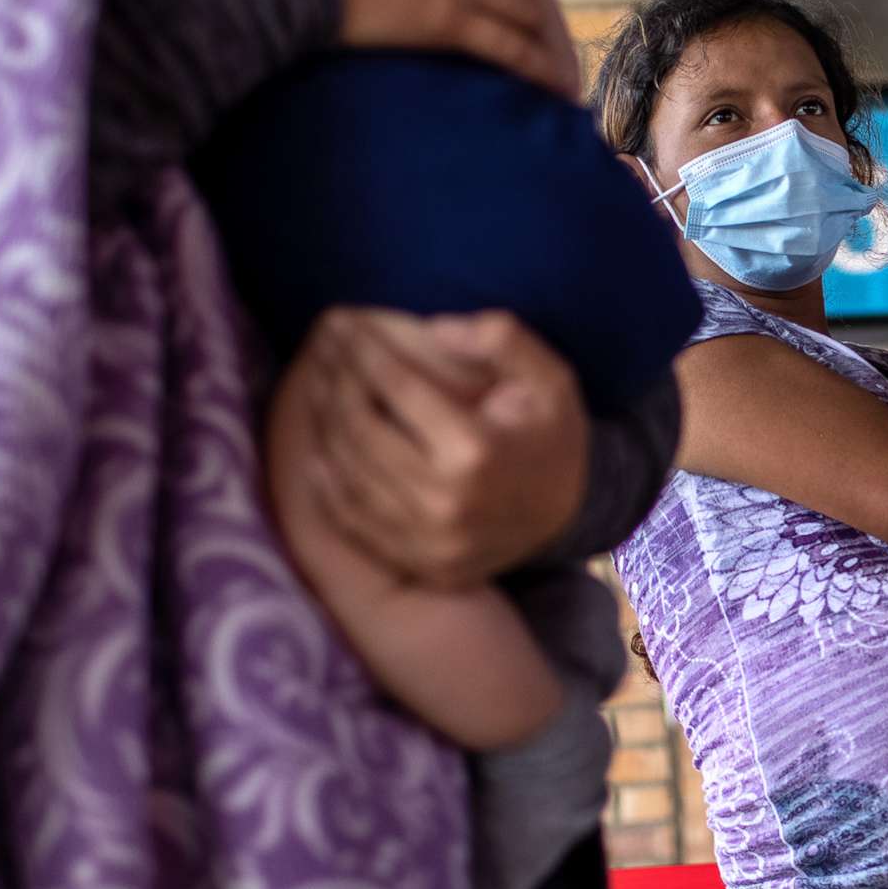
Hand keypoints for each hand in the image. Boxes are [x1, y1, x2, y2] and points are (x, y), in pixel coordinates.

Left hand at [292, 308, 590, 589]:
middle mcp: (446, 499)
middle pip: (362, 431)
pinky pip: (355, 522)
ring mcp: (429, 539)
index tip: (344, 325)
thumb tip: (435, 328)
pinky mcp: (421, 563)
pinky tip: (321, 451)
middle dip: (335, 383)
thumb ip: (502, 340)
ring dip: (325, 426)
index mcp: (477, 449)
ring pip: (349, 475)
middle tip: (323, 352)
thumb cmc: (552, 435)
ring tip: (317, 389)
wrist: (570, 514)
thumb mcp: (550, 378)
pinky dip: (329, 486)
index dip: (365, 352)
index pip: (399, 388)